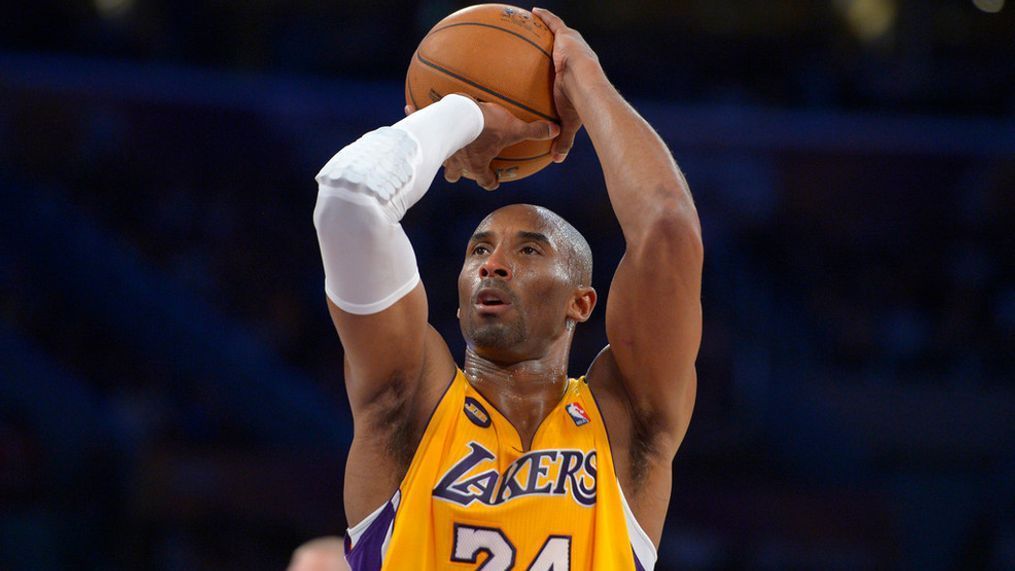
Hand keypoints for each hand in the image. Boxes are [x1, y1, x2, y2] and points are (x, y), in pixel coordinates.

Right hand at [404, 98, 558, 190]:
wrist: (455, 117)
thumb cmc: (485, 127)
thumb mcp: (513, 128)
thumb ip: (533, 130)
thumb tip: (556, 130)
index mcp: (477, 165)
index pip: (486, 181)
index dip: (491, 182)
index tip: (494, 179)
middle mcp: (457, 163)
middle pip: (454, 175)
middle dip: (458, 172)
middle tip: (463, 164)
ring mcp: (440, 151)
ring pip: (436, 157)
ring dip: (437, 151)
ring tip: (437, 142)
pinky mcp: (427, 134)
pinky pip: (419, 125)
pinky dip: (414, 117)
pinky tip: (409, 108)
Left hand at [532, 7, 603, 163]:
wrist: (587, 89)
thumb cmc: (580, 106)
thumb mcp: (569, 124)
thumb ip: (562, 139)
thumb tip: (556, 160)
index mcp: (579, 75)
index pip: (569, 70)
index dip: (564, 67)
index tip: (557, 68)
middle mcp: (577, 57)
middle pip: (564, 49)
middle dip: (557, 44)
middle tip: (545, 45)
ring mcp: (572, 45)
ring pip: (558, 33)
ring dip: (549, 28)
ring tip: (533, 23)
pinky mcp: (566, 36)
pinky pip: (553, 23)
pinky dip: (544, 17)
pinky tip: (533, 12)